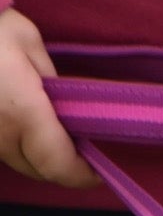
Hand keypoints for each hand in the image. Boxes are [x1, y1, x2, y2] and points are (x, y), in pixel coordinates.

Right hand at [0, 8, 99, 187]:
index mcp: (23, 112)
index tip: (99, 169)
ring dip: (40, 157)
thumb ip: (50, 80)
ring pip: (20, 163)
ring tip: (54, 133)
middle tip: (81, 146)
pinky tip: (24, 125)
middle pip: (41, 171)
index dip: (83, 175)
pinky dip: (18, 146)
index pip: (60, 165)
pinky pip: (1, 149)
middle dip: (64, 166)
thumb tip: (62, 105)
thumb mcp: (26, 40)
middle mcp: (1, 134)